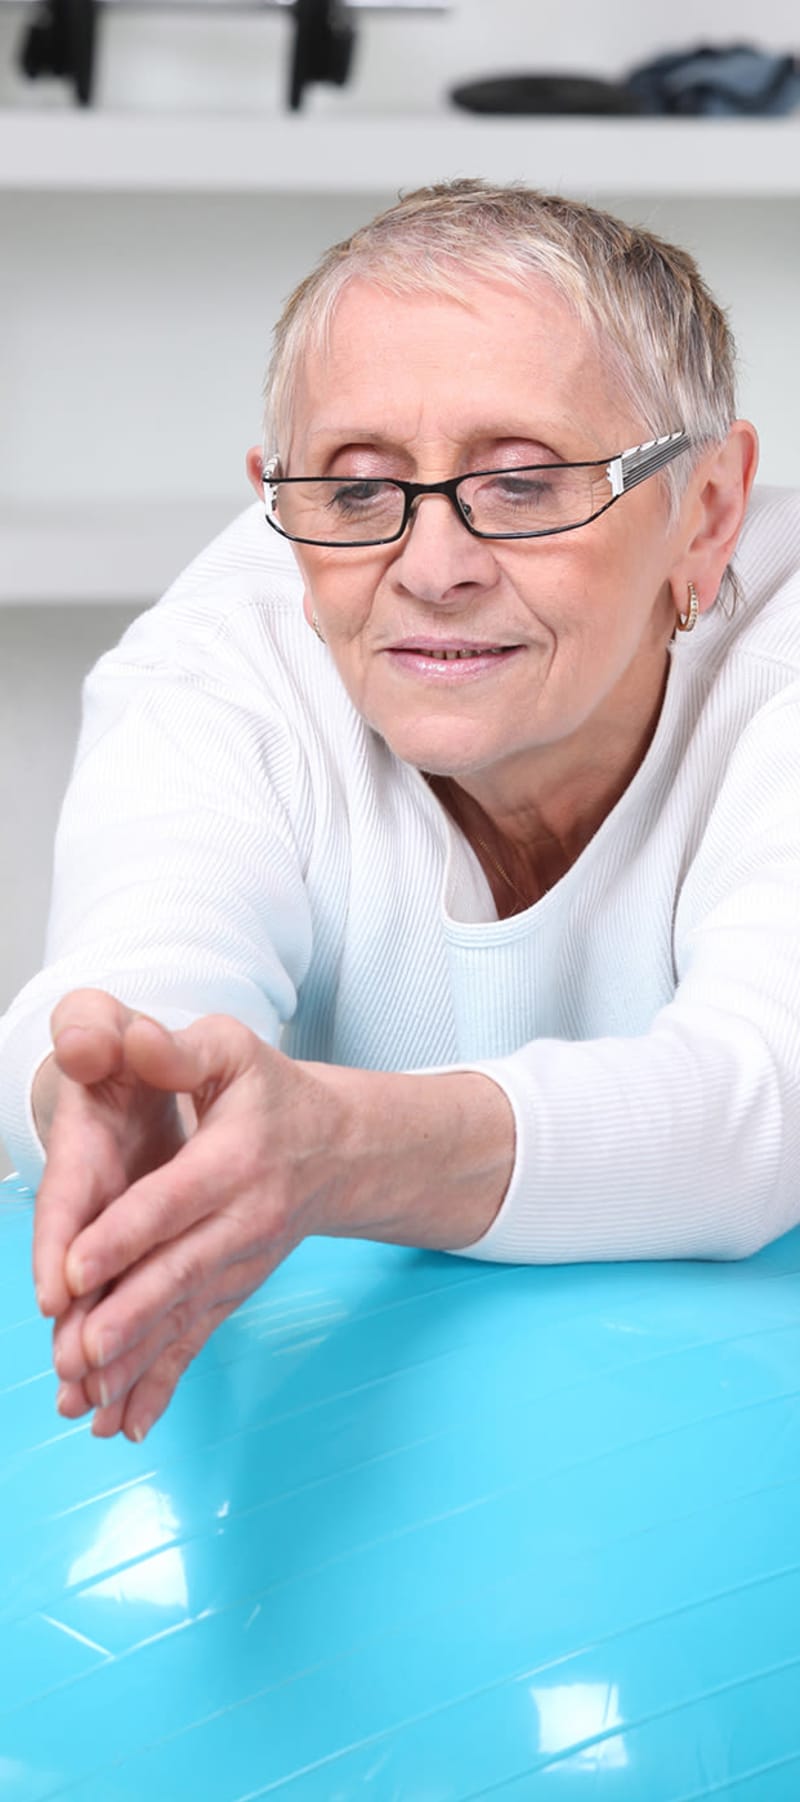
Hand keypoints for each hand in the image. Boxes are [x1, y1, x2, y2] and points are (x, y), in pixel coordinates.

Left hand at [45, 1012, 347, 1441]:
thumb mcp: (231, 1048)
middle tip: (80, 1354)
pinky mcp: (234, 1290)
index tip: (76, 1269)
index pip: (173, 1199)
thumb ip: (178, 1048)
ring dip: (136, 1364)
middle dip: (129, 1317)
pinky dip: (163, 1385)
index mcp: (236, 1156)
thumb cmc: (271, 1091)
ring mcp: (241, 1263)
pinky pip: (198, 1341)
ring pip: (184, 1318)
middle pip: (179, 1272)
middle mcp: (244, 1219)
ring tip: (90, 1403)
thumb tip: (131, 1039)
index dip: (125, 1233)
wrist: (341, 1149)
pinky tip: (128, 1425)